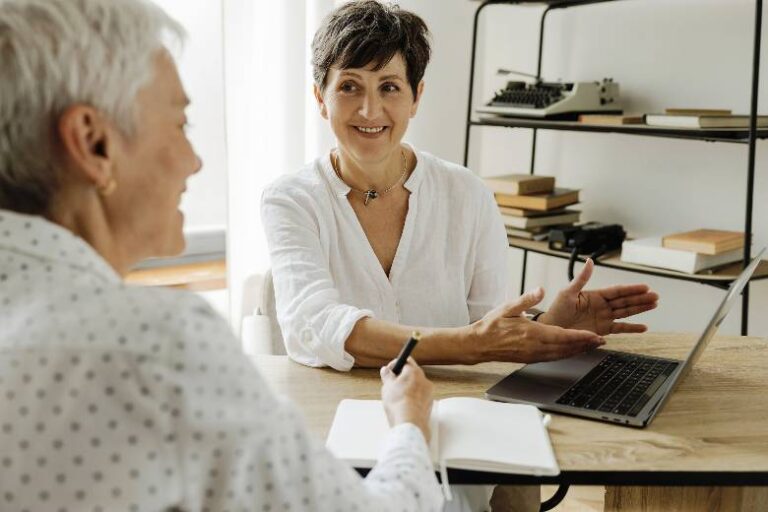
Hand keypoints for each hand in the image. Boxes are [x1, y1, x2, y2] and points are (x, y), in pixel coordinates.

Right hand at [380, 358, 433, 441]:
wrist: (409, 423)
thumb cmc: (398, 402)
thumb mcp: (387, 385)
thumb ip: (387, 375)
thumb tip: (386, 370)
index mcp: (414, 371)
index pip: (406, 360)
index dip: (395, 365)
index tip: (388, 371)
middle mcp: (424, 380)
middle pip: (412, 374)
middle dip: (401, 378)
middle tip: (391, 385)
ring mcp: (429, 393)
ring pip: (416, 386)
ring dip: (408, 389)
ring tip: (396, 398)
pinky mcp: (429, 404)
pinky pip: (420, 398)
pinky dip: (413, 399)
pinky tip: (404, 406)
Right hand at [472, 288, 604, 363]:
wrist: (479, 344)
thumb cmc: (492, 326)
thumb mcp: (508, 307)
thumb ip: (526, 299)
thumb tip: (540, 290)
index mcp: (532, 333)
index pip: (563, 336)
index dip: (581, 337)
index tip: (595, 336)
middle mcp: (536, 347)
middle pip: (567, 348)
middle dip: (585, 345)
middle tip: (600, 341)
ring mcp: (534, 355)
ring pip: (562, 355)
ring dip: (578, 351)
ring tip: (591, 346)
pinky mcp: (531, 359)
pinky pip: (554, 358)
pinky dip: (566, 354)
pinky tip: (571, 351)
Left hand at [539, 258, 658, 334]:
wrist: (551, 329)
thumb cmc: (557, 310)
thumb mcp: (567, 292)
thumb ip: (581, 278)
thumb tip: (589, 261)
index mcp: (595, 295)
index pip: (617, 291)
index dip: (631, 289)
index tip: (645, 287)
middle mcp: (602, 306)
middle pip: (625, 301)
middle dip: (640, 299)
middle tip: (655, 296)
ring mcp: (603, 318)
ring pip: (625, 312)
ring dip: (640, 309)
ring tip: (653, 305)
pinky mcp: (602, 330)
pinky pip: (620, 329)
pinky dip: (631, 328)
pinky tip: (643, 327)